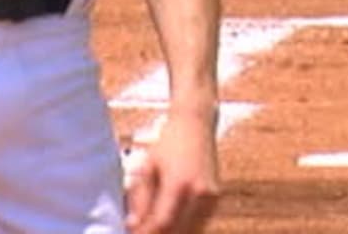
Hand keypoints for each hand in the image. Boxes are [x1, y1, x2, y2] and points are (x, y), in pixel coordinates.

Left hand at [126, 117, 221, 233]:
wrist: (196, 123)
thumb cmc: (168, 143)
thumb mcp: (147, 168)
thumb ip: (141, 200)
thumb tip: (132, 226)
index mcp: (179, 184)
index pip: (161, 225)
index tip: (131, 233)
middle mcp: (200, 193)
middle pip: (176, 232)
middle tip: (140, 231)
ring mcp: (211, 197)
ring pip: (190, 232)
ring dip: (171, 233)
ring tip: (152, 228)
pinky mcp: (216, 198)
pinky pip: (199, 225)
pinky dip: (184, 229)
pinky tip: (169, 225)